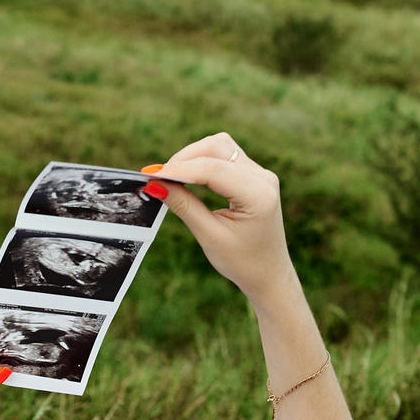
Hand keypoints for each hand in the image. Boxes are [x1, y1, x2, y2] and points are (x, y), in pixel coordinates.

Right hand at [144, 133, 299, 305]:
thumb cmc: (242, 261)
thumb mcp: (210, 236)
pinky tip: (187, 174)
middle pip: (217, 148)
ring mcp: (261, 173)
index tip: (151, 176)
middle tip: (158, 177)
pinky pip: (226, 155)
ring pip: (220, 146)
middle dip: (184, 158)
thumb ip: (184, 206)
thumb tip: (156, 184)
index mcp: (259, 195)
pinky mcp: (255, 174)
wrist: (268, 273)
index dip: (179, 169)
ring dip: (193, 156)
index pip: (213, 170)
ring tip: (170, 175)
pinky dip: (203, 160)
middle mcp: (264, 178)